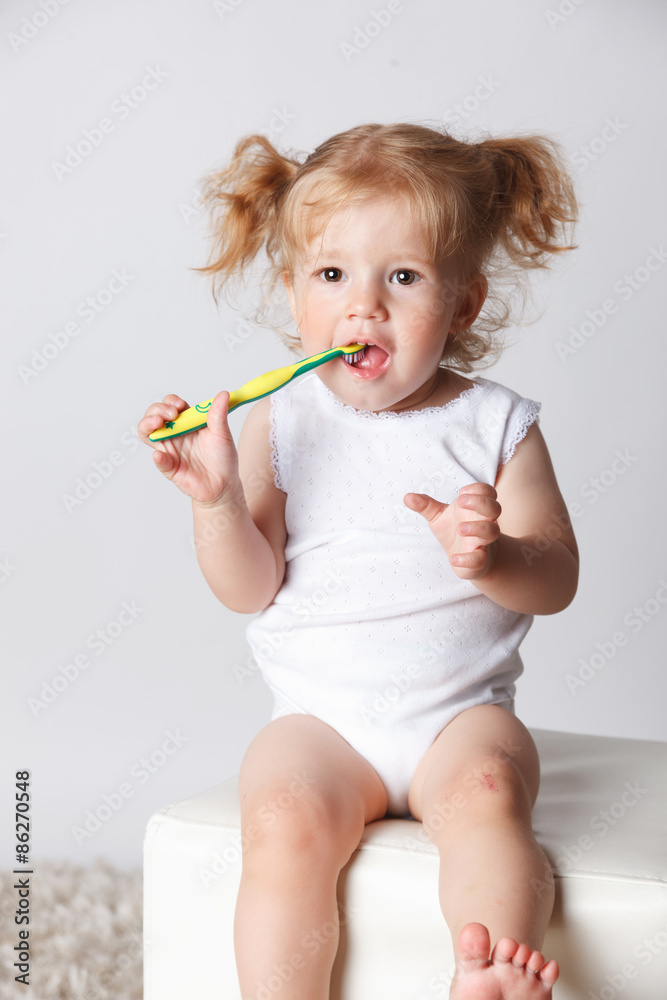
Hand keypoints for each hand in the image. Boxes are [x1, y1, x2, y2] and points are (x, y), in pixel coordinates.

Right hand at [137, 391, 241, 506]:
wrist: (224, 484)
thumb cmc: (223, 458)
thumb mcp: (223, 434)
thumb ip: (219, 415)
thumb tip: (223, 394)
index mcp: (186, 423)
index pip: (171, 405)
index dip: (171, 402)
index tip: (180, 405)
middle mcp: (174, 434)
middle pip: (154, 415)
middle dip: (157, 410)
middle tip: (171, 415)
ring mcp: (169, 450)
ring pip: (147, 433)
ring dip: (147, 425)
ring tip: (157, 423)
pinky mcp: (169, 467)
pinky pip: (158, 460)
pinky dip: (158, 457)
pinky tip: (160, 454)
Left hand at [403, 483, 500, 579]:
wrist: (469, 559)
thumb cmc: (455, 531)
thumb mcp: (439, 517)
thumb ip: (425, 506)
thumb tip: (407, 497)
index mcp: (476, 508)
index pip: (487, 492)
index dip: (478, 489)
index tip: (461, 492)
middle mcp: (485, 522)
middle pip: (495, 508)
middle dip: (480, 503)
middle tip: (461, 502)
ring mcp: (484, 542)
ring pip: (492, 531)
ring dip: (478, 528)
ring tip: (460, 528)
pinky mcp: (480, 560)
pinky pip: (480, 559)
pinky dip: (467, 559)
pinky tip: (453, 558)